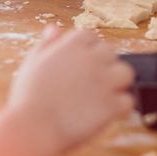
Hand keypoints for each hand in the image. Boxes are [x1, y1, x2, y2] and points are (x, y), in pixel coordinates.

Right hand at [5, 27, 134, 155]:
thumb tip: (54, 28)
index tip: (78, 65)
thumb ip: (46, 44)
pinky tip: (105, 114)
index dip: (86, 49)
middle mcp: (92, 58)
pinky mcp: (111, 105)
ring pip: (126, 73)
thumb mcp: (32, 63)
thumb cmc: (28, 97)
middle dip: (102, 64)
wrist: (33, 127)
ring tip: (102, 96)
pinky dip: (120, 108)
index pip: (90, 36)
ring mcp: (104, 81)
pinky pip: (128, 101)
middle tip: (89, 83)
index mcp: (72, 45)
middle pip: (110, 52)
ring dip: (117, 83)